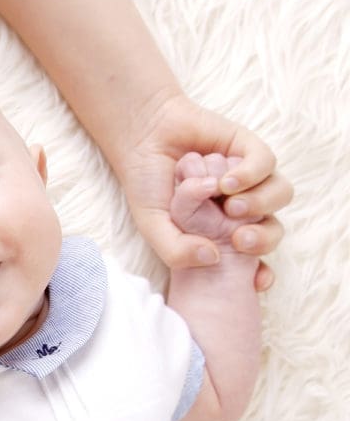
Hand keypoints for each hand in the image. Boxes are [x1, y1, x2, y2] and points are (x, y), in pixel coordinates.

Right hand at [118, 93, 291, 288]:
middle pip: (274, 227)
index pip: (254, 256)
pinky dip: (250, 175)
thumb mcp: (154, 227)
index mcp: (222, 229)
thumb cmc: (147, 185)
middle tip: (239, 239)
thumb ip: (176, 250)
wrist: (141, 140)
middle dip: (263, 238)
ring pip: (279, 194)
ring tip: (228, 205)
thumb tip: (214, 257)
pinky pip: (266, 164)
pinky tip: (224, 181)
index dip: (262, 270)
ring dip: (259, 204)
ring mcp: (247, 176)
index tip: (256, 281)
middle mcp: (240, 205)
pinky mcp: (247, 148)